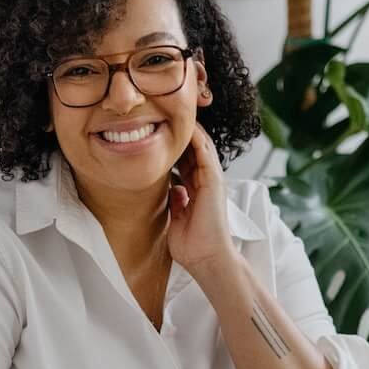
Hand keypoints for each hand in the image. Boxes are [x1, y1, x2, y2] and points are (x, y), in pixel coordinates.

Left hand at [165, 120, 236, 276]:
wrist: (207, 259)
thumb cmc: (192, 245)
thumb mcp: (177, 217)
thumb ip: (175, 202)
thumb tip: (172, 189)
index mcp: (196, 189)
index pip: (184, 160)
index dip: (171, 146)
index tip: (154, 132)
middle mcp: (205, 181)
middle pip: (192, 148)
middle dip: (178, 132)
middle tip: (161, 113)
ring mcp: (211, 179)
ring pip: (200, 144)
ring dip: (188, 128)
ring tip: (172, 110)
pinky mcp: (213, 180)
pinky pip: (204, 151)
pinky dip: (194, 136)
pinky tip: (183, 124)